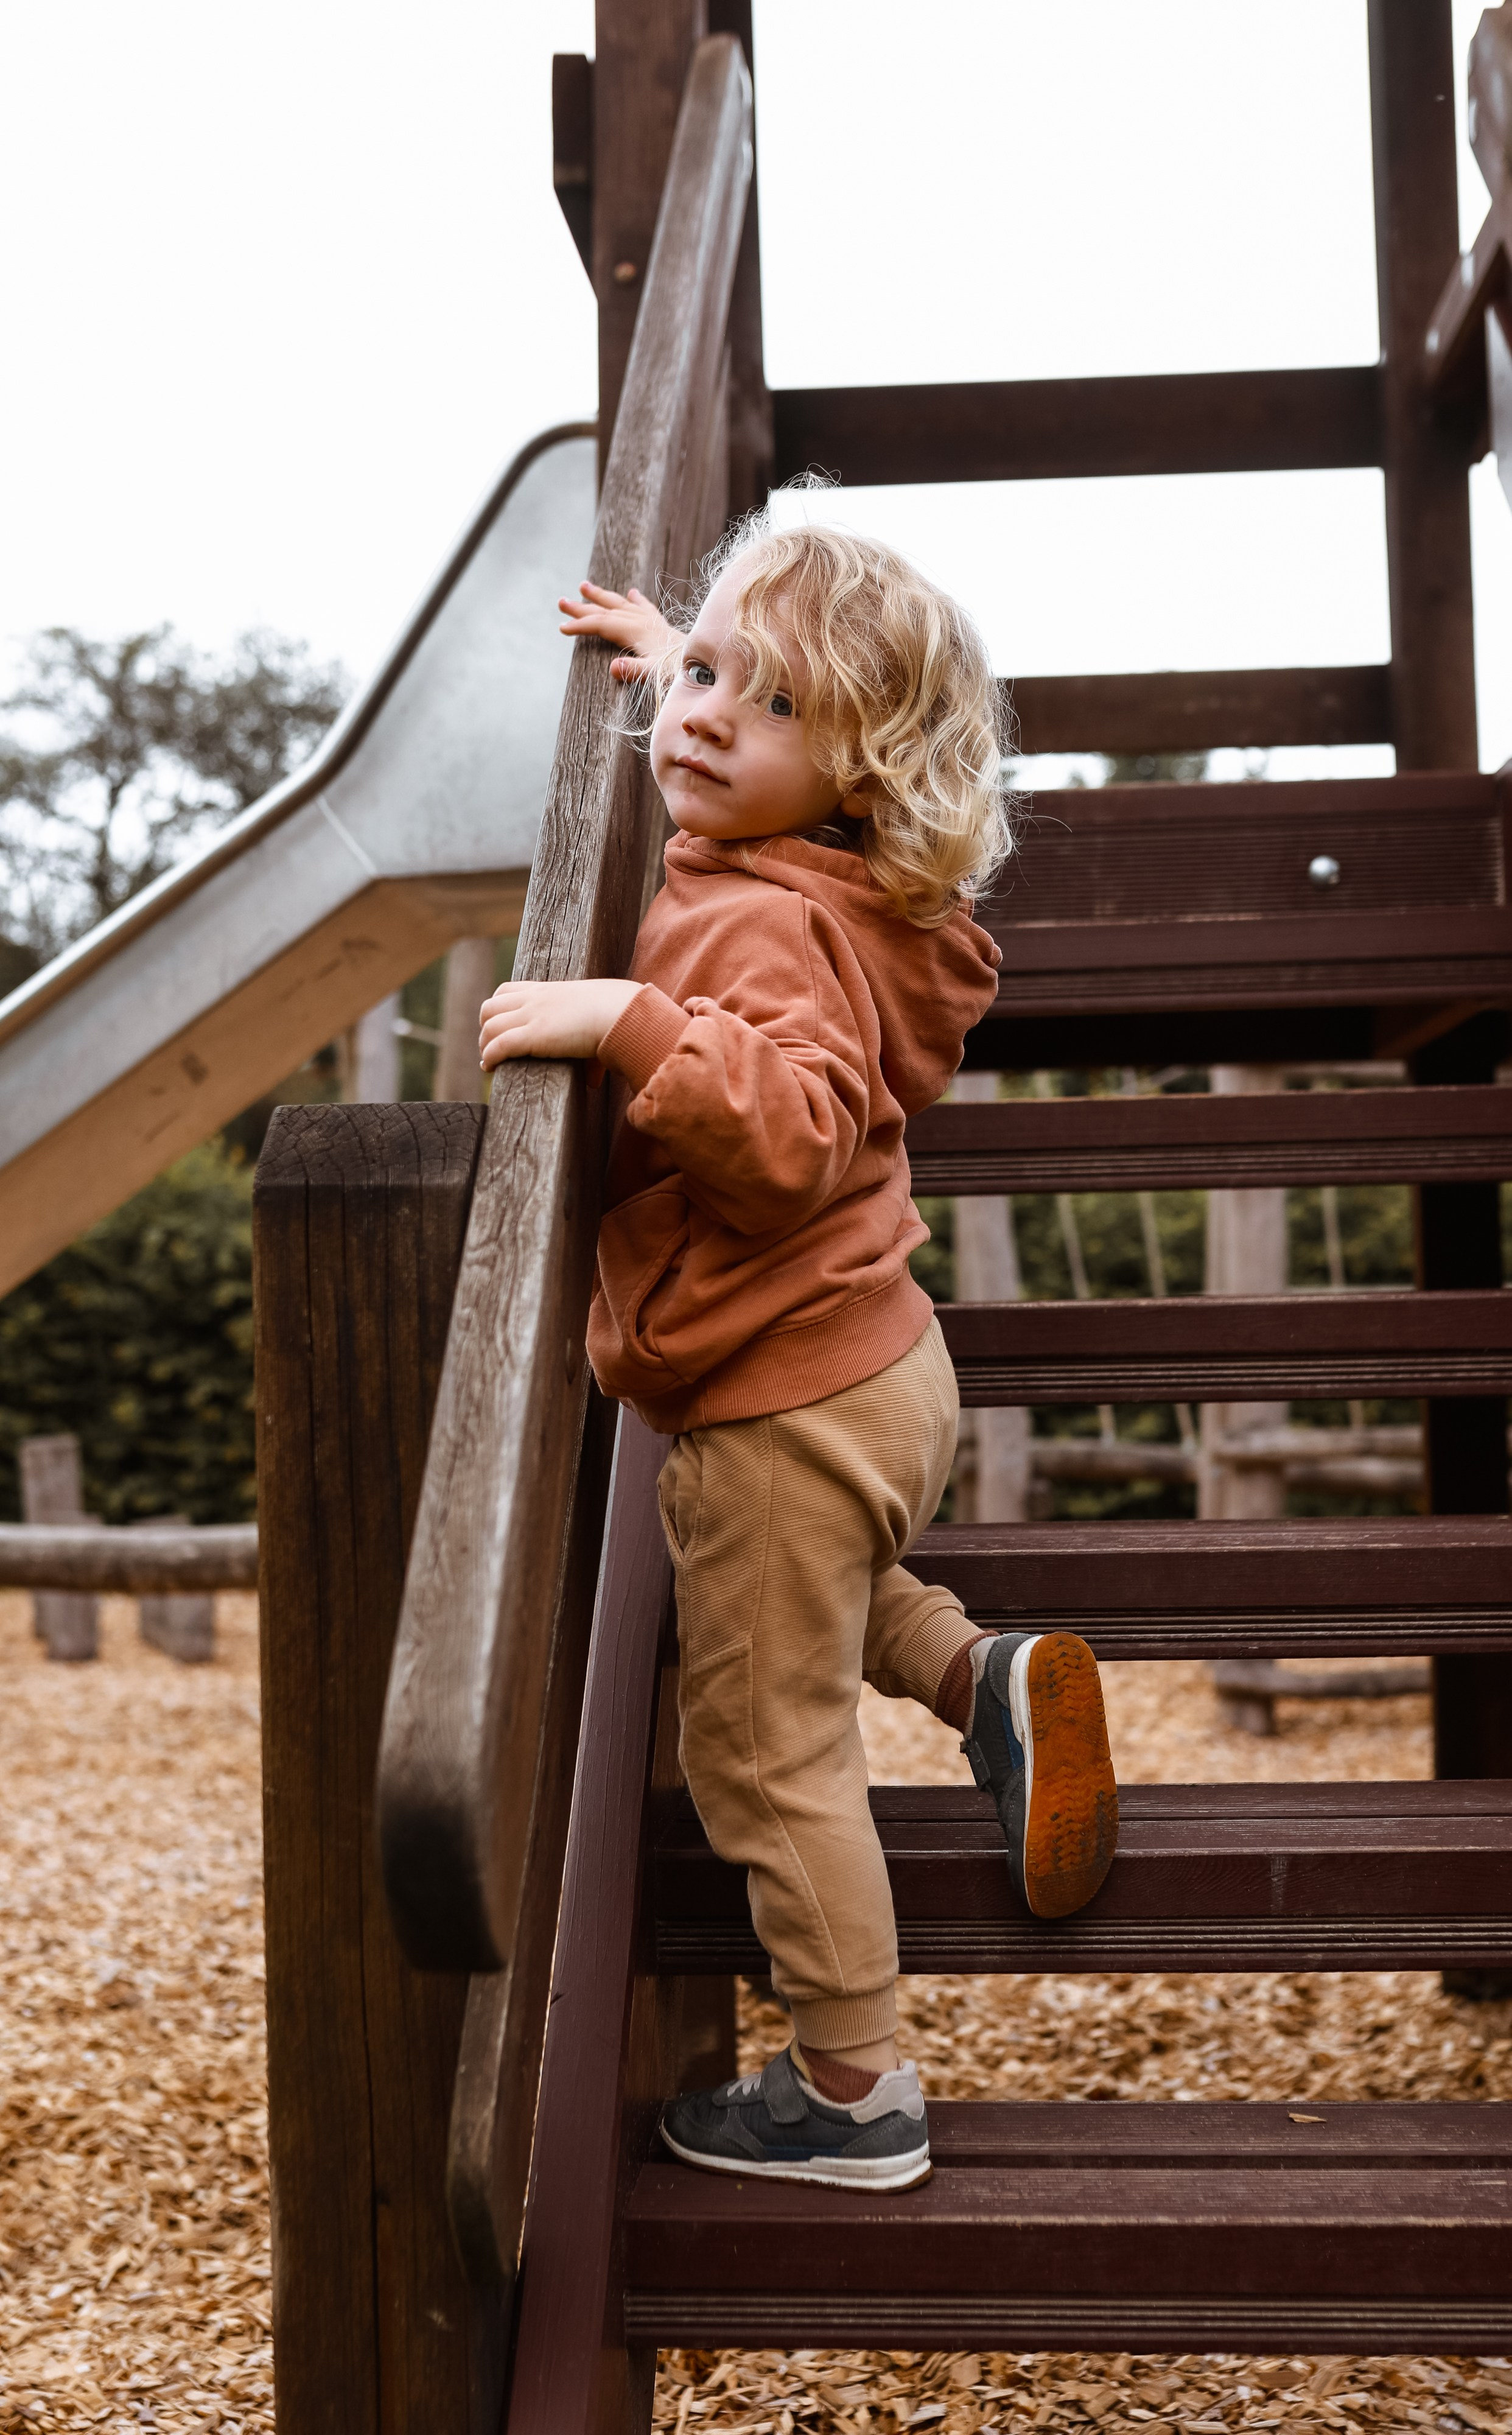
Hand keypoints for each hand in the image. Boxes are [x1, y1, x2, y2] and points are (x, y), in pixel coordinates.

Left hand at [479, 978, 641, 1068]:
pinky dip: (489, 1056)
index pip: (507, 991)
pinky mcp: (533, 1035)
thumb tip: (594, 1080)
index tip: (499, 1028)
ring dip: (484, 1044)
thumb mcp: (594, 1021)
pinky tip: (490, 1067)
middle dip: (486, 1028)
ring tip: (488, 1062)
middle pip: (490, 1007)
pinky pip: (499, 1045)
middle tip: (491, 1048)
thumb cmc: (615, 1014)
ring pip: (489, 1026)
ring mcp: (532, 1016)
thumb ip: (589, 1046)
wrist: (619, 1010)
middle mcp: (534, 1000)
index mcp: (547, 990)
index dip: (497, 1010)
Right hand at [558, 580, 678, 681]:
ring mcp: (652, 622)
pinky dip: (636, 600)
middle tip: (561, 602)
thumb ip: (635, 670)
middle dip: (583, 607)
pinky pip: (645, 608)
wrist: (707, 668)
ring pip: (621, 605)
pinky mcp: (662, 626)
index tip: (562, 629)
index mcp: (636, 632)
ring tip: (585, 586)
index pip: (601, 624)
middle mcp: (642, 622)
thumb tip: (613, 667)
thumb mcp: (656, 675)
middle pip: (607, 610)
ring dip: (602, 596)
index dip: (581, 626)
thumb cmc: (680, 673)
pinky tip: (631, 593)